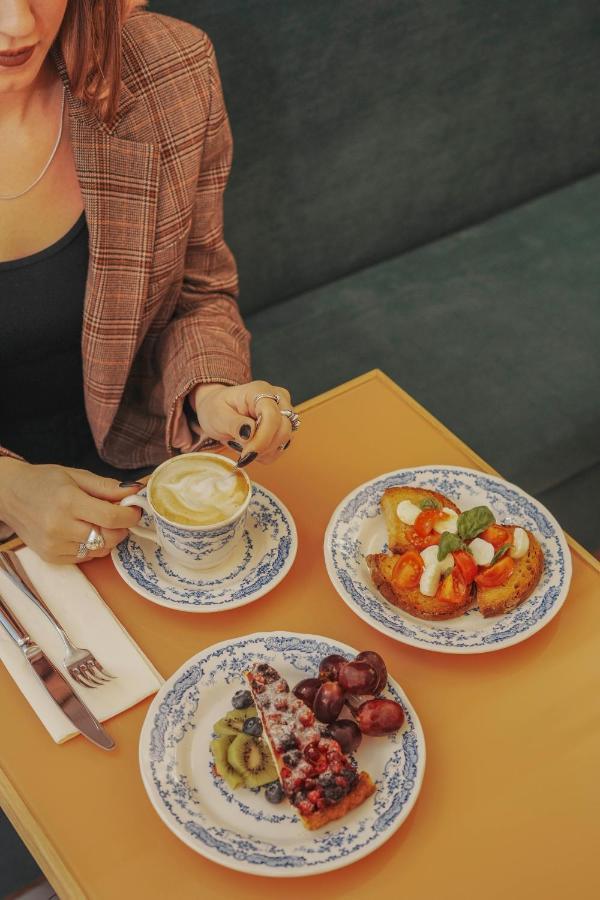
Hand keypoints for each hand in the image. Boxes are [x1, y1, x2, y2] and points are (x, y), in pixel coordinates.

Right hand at [0, 458, 141, 563]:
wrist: (9, 494)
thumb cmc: (44, 481)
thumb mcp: (76, 476)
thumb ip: (107, 487)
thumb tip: (135, 490)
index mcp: (68, 502)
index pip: (111, 517)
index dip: (130, 515)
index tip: (135, 509)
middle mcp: (60, 527)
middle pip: (108, 537)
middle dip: (121, 527)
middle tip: (119, 515)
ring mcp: (54, 545)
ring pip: (99, 550)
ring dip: (107, 537)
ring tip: (97, 521)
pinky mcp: (51, 557)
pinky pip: (86, 558)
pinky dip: (92, 546)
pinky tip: (83, 531)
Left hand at [192, 380, 296, 464]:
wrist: (216, 409)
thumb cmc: (216, 408)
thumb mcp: (217, 415)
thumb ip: (234, 424)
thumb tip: (249, 433)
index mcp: (259, 391)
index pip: (272, 415)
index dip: (263, 438)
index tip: (247, 453)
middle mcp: (277, 398)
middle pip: (284, 428)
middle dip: (263, 447)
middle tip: (243, 454)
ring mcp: (283, 412)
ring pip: (285, 439)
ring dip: (264, 451)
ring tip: (244, 447)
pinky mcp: (283, 426)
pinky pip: (282, 447)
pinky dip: (266, 453)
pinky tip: (252, 448)